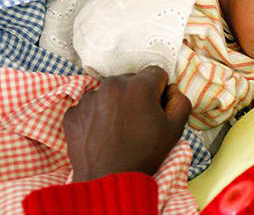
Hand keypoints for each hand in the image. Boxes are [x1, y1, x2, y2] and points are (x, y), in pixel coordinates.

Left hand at [63, 66, 190, 181]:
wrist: (109, 180)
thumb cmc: (144, 154)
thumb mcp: (175, 129)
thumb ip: (181, 101)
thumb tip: (172, 90)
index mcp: (139, 86)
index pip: (156, 73)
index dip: (160, 91)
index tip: (156, 108)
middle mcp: (111, 85)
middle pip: (131, 81)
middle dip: (137, 96)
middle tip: (138, 122)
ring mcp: (89, 99)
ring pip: (109, 93)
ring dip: (116, 105)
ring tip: (119, 130)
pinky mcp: (73, 113)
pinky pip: (90, 107)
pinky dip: (97, 117)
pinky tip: (103, 134)